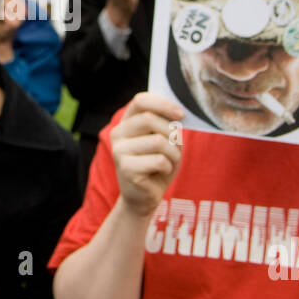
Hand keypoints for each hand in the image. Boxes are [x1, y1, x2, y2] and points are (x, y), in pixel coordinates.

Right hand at [112, 93, 183, 217]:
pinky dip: (168, 167)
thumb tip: (178, 115)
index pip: (140, 100)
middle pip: (149, 119)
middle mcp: (118, 133)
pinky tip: (162, 172)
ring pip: (158, 141)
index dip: (162, 104)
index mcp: (126, 122)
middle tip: (177, 147)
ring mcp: (119, 151)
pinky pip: (159, 160)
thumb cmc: (157, 165)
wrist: (143, 197)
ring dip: (173, 153)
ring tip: (170, 162)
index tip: (181, 114)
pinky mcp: (125, 168)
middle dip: (171, 133)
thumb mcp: (165, 141)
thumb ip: (168, 125)